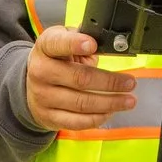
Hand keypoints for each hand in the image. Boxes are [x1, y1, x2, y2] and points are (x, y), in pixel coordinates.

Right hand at [23, 25, 138, 131]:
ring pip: (82, 103)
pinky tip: (111, 111)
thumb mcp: (65, 42)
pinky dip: (98, 117)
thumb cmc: (57, 60)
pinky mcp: (48, 117)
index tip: (92, 45)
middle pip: (79, 78)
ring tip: (129, 100)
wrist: (32, 85)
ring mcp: (43, 96)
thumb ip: (84, 39)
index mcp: (45, 48)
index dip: (75, 44)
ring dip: (110, 103)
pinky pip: (77, 122)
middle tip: (130, 83)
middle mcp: (40, 72)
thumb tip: (113, 44)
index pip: (57, 43)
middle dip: (109, 82)